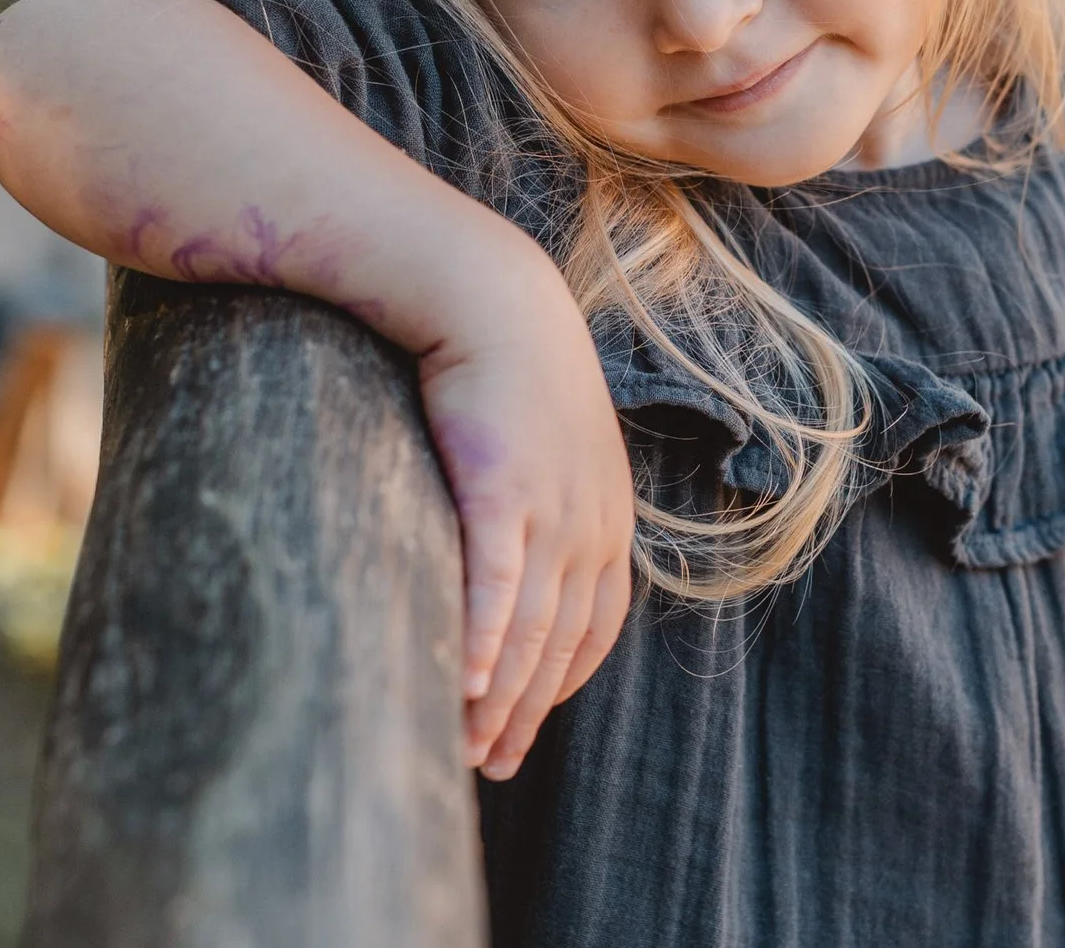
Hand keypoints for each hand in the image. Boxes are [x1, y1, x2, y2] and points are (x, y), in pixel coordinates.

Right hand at [416, 248, 635, 780]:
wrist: (491, 299)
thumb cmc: (507, 370)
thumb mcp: (543, 446)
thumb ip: (540, 504)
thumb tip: (510, 553)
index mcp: (604, 518)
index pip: (593, 629)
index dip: (558, 687)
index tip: (522, 730)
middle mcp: (590, 523)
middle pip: (561, 645)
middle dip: (526, 713)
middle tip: (488, 765)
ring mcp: (552, 509)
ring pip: (530, 629)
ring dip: (499, 697)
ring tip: (466, 748)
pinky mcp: (504, 491)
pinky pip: (496, 584)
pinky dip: (481, 639)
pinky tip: (460, 682)